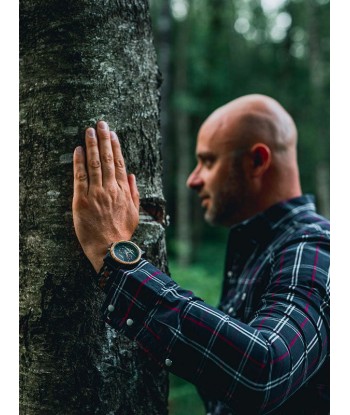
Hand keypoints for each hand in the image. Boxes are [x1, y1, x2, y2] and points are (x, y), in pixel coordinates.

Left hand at [72, 121, 139, 271]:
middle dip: (104, 139)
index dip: (116, 147)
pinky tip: (78, 150)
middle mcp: (111, 189)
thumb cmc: (122, 232)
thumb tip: (133, 176)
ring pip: (95, 164)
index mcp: (124, 191)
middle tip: (101, 123)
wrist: (110, 249)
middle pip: (108, 159)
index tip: (113, 134)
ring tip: (89, 130)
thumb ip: (134, 193)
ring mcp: (97, 193)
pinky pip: (81, 177)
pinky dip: (79, 162)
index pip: (120, 164)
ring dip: (92, 146)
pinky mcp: (82, 200)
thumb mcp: (135, 213)